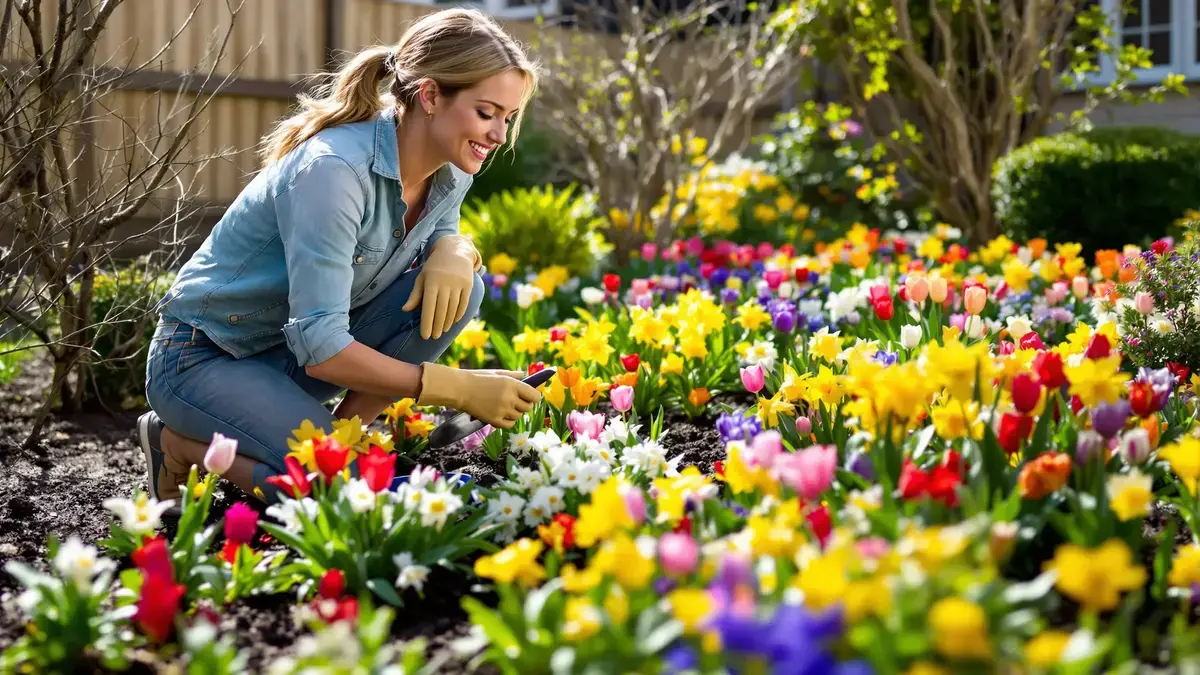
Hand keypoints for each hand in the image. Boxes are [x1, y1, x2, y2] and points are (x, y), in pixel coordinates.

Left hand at [401, 235, 481, 339]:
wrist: (455, 251)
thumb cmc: (434, 267)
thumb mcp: (422, 277)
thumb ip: (415, 294)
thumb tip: (405, 310)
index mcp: (431, 281)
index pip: (428, 307)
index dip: (427, 323)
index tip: (425, 335)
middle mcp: (445, 283)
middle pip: (441, 310)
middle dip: (437, 326)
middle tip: (434, 337)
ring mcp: (458, 284)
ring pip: (452, 308)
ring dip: (448, 322)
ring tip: (443, 331)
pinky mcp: (468, 285)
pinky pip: (463, 303)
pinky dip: (459, 314)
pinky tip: (454, 322)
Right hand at [416, 363, 541, 428]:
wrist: (459, 389)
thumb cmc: (478, 378)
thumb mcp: (497, 373)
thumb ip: (514, 375)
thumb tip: (527, 376)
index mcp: (512, 384)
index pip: (535, 396)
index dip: (534, 397)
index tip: (530, 396)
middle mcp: (509, 398)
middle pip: (528, 408)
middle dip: (524, 405)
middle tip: (516, 401)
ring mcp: (502, 410)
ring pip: (518, 416)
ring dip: (514, 412)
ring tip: (504, 406)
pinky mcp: (494, 420)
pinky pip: (510, 424)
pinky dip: (508, 421)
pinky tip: (501, 414)